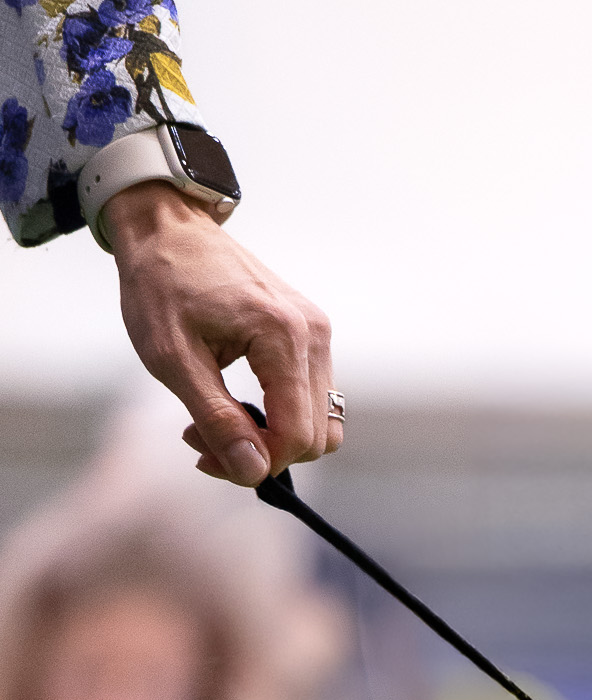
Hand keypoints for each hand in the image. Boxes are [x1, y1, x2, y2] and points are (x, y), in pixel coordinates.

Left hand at [102, 181, 340, 487]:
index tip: (205, 456)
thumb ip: (216, 418)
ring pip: (321, 422)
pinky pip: (313, 398)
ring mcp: (318, 333)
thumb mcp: (173, 359)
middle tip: (203, 440)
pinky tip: (235, 406)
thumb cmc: (162, 285)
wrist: (169, 228)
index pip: (297, 435)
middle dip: (263, 453)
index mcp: (283, 336)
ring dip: (272, 439)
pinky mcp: (312, 334)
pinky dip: (279, 416)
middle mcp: (314, 335)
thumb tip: (252, 471)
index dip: (257, 462)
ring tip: (216, 424)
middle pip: (317, 436)